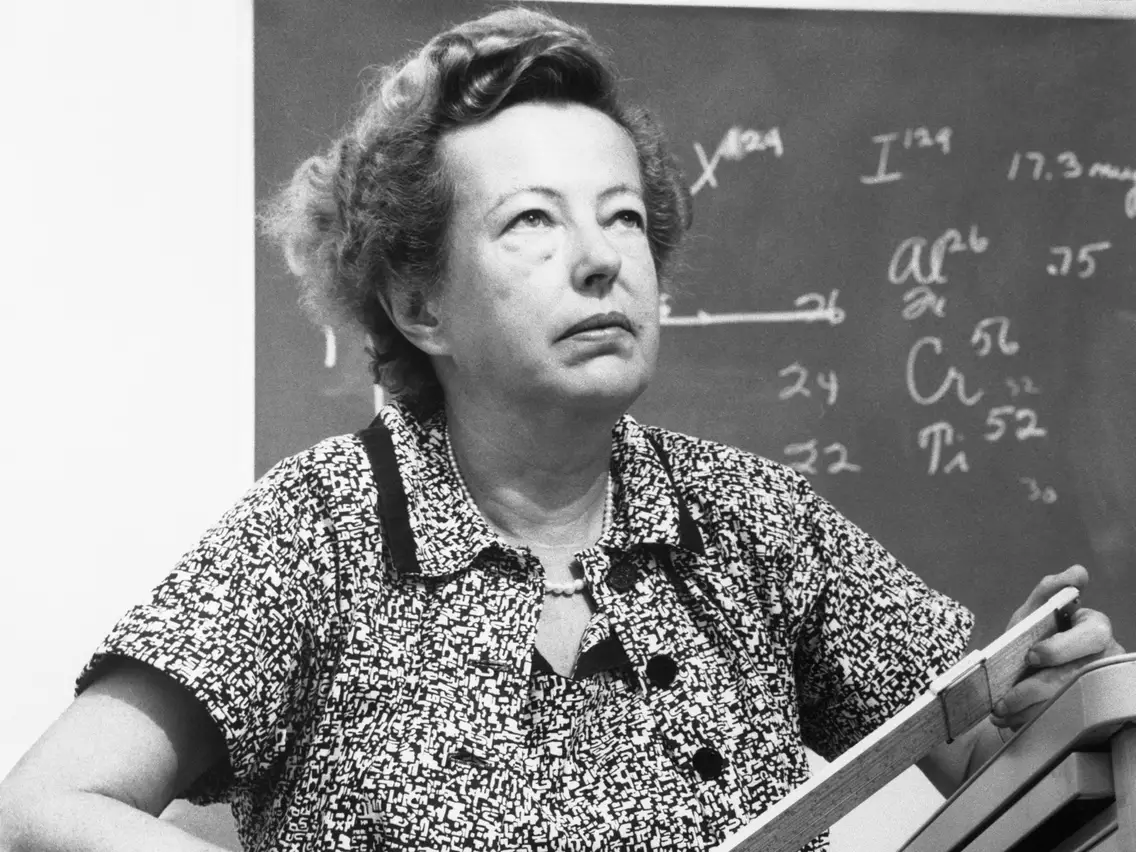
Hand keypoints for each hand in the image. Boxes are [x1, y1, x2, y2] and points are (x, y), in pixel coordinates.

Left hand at [991, 565, 1123, 730]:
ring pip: (1067, 703)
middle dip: (1039, 688)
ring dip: (1028, 710)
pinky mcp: (1089, 711)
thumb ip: (1048, 593)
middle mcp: (1103, 659)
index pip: (1092, 634)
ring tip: (1000, 711)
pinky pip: (1062, 720)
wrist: (1024, 676)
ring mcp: (1098, 688)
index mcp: (1095, 630)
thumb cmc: (1035, 639)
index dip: (1061, 647)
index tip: (1032, 654)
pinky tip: (1009, 720)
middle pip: (1078, 676)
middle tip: (1008, 696)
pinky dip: (1030, 721)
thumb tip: (1078, 573)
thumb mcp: (1034, 615)